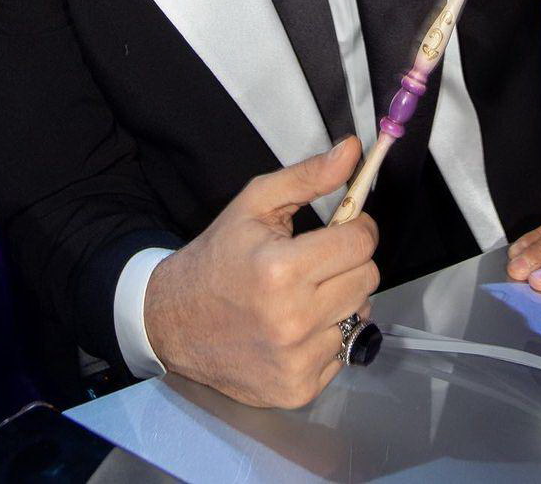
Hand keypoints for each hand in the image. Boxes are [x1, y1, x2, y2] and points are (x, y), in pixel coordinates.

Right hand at [143, 136, 378, 408]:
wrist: (173, 321)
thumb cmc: (219, 256)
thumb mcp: (256, 204)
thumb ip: (308, 177)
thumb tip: (353, 150)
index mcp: (282, 269)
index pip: (361, 242)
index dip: (356, 227)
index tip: (341, 227)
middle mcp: (293, 321)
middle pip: (367, 278)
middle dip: (348, 262)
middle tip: (317, 260)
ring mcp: (297, 361)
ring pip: (358, 315)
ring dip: (340, 300)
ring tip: (304, 294)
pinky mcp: (298, 390)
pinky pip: (342, 352)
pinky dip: (327, 336)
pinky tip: (296, 327)